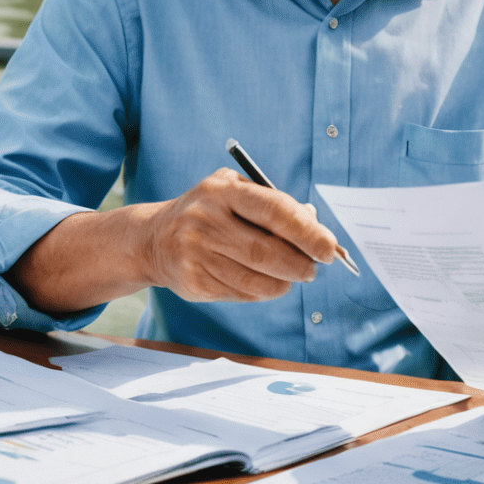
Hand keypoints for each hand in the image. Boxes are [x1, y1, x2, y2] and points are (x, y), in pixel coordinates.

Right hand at [137, 168, 342, 303]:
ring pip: (255, 278)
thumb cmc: (210, 212)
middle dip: (299, 263)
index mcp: (222, 191)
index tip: (329, 247)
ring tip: (295, 276)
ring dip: (284, 282)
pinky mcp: (192, 283)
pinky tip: (268, 284)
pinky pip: (240, 293)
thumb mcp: (235, 193)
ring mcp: (195, 254)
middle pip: (265, 251)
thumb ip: (273, 204)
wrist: (153, 239)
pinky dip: (262, 292)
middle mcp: (205, 221)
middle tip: (315, 267)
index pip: (274, 210)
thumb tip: (315, 226)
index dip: (306, 231)